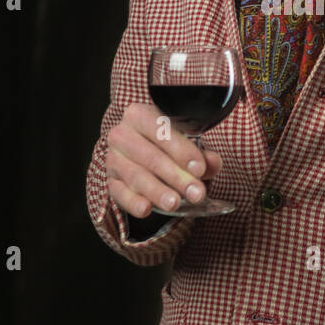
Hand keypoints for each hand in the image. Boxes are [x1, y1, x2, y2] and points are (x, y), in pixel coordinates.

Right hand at [106, 101, 222, 218]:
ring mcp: (114, 159)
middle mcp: (122, 134)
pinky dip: (133, 202)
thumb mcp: (186, 144)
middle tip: (196, 193)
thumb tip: (213, 163)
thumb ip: (201, 154)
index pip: (160, 130)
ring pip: (136, 176)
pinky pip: (120, 193)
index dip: (181, 150)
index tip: (200, 168)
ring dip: (157, 191)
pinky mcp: (111, 181)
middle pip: (151, 157)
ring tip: (175, 203)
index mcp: (140, 115)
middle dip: (176, 177)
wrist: (143, 153)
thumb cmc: (167, 144)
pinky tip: (146, 209)